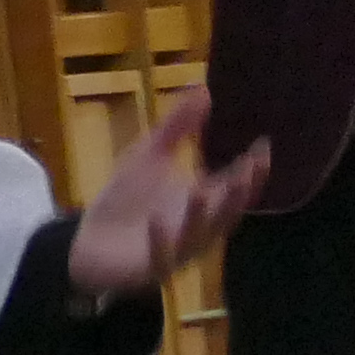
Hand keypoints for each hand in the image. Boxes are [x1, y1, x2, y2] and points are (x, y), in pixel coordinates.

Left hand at [67, 89, 267, 300]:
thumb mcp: (152, 155)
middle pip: (226, 214)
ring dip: (200, 216)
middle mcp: (197, 228)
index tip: (264, 145)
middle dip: (238, 195)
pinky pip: (160, 257)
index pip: (235, 186)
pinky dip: (161, 239)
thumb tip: (204, 87)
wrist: (90, 242)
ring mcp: (176, 250)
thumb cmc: (127, 199)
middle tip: (249, 171)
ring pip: (197, 237)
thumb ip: (179, 126)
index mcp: (203, 202)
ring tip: (201, 191)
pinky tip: (158, 219)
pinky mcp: (150, 267)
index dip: (253, 170)